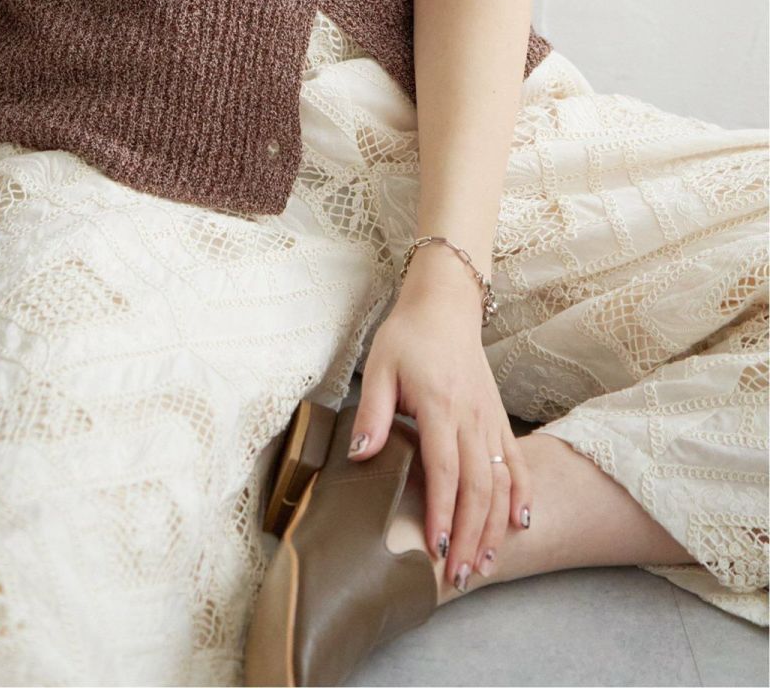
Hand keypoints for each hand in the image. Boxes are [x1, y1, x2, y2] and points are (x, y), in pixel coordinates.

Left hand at [346, 247, 532, 588]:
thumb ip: (372, 413)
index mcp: (441, 406)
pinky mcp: (499, 418)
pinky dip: (521, 495)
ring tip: (485, 564)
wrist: (445, 306)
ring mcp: (491, 419)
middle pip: (478, 486)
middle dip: (471, 535)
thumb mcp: (379, 367)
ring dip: (494, 527)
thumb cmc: (407, 337)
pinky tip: (519, 525)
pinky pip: (516, 462)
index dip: (443, 512)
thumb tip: (361, 456)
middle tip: (460, 575)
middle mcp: (472, 417)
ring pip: (501, 482)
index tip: (437, 548)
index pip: (445, 469)